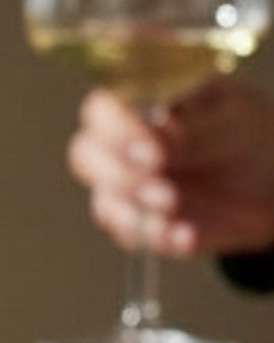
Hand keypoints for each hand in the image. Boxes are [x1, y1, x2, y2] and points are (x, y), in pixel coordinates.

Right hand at [67, 79, 273, 258]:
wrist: (270, 184)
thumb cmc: (247, 134)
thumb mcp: (232, 116)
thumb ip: (193, 126)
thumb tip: (157, 131)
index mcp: (140, 104)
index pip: (101, 110)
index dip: (114, 129)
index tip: (148, 147)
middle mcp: (121, 147)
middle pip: (86, 157)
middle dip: (118, 174)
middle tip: (158, 182)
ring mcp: (125, 190)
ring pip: (104, 203)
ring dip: (136, 210)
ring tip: (174, 205)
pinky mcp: (137, 226)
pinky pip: (132, 238)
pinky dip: (158, 237)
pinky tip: (186, 232)